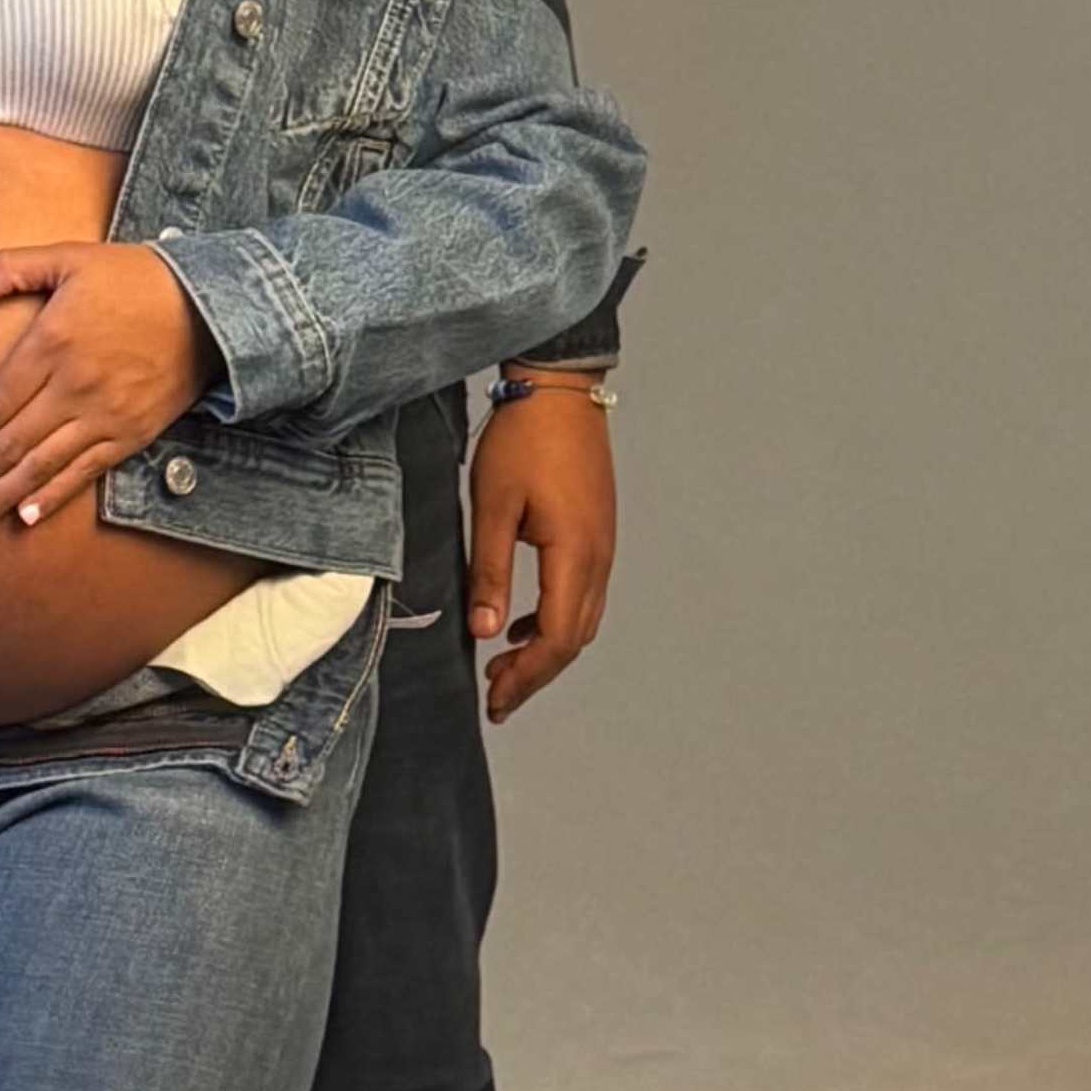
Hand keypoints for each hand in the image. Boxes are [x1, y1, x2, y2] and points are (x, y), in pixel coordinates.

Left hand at [0, 242, 215, 537]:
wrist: (210, 306)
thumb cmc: (133, 277)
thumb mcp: (67, 257)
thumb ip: (5, 269)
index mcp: (50, 346)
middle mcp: (73, 389)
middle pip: (7, 449)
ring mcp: (104, 417)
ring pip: (40, 469)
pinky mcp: (130, 435)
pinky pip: (84, 473)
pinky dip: (53, 497)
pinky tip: (24, 519)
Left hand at [467, 376, 617, 721]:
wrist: (560, 389)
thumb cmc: (524, 439)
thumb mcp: (492, 507)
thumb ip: (490, 573)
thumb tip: (486, 631)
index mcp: (575, 555)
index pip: (556, 640)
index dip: (526, 678)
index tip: (495, 701)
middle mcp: (599, 558)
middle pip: (573, 640)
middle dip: (536, 675)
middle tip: (496, 697)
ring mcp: (603, 545)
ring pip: (581, 620)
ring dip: (546, 650)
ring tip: (505, 666)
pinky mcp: (597, 533)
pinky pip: (583, 595)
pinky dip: (555, 620)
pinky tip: (522, 622)